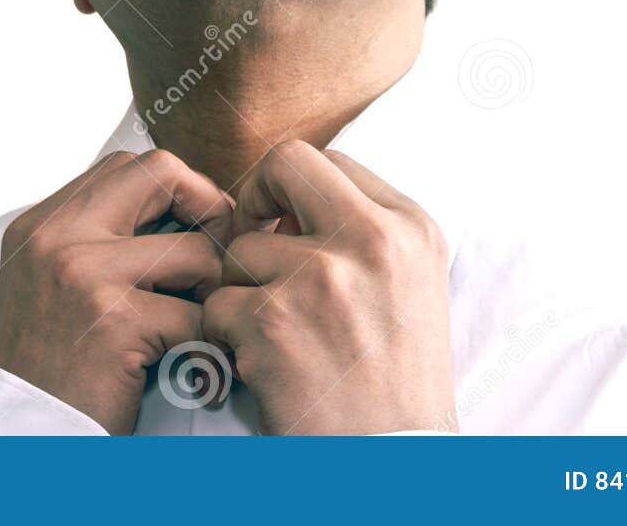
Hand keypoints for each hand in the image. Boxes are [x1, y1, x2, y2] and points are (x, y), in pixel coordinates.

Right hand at [0, 148, 233, 433]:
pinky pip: (197, 316)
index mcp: (41, 224)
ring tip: (198, 327)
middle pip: (161, 172)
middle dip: (208, 208)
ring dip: (210, 294)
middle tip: (215, 260)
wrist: (20, 437)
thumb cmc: (50, 369)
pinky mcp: (114, 320)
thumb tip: (182, 207)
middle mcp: (55, 236)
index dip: (174, 189)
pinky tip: (192, 370)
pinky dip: (205, 349)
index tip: (192, 229)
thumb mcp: (51, 284)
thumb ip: (98, 241)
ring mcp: (82, 273)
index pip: (125, 166)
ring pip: (196, 251)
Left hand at [203, 140, 453, 434]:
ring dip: (240, 291)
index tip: (284, 224)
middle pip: (284, 163)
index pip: (329, 161)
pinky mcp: (272, 321)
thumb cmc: (396, 385)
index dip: (293, 190)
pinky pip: (215, 305)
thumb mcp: (410, 287)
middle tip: (247, 239)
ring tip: (274, 337)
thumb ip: (360, 233)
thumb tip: (289, 201)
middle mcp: (372, 240)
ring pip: (238, 249)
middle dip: (253, 198)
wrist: (396, 465)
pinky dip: (225, 338)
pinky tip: (262, 368)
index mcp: (410, 228)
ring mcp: (320, 277)